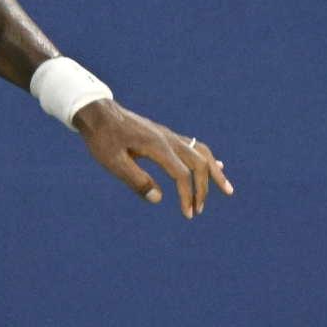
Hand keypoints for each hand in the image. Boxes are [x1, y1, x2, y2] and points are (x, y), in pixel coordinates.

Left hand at [74, 102, 234, 218]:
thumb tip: (159, 199)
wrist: (98, 113)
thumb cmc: (103, 138)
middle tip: (199, 210)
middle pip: (198, 164)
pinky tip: (215, 165)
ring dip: (214, 172)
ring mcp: (169, 136)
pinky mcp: (166, 135)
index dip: (187, 196)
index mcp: (157, 146)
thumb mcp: (113, 162)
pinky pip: (194, 147)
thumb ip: (136, 180)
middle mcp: (168, 139)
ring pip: (202, 152)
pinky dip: (207, 159)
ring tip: (227, 189)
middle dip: (204, 188)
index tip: (188, 214)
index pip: (181, 174)